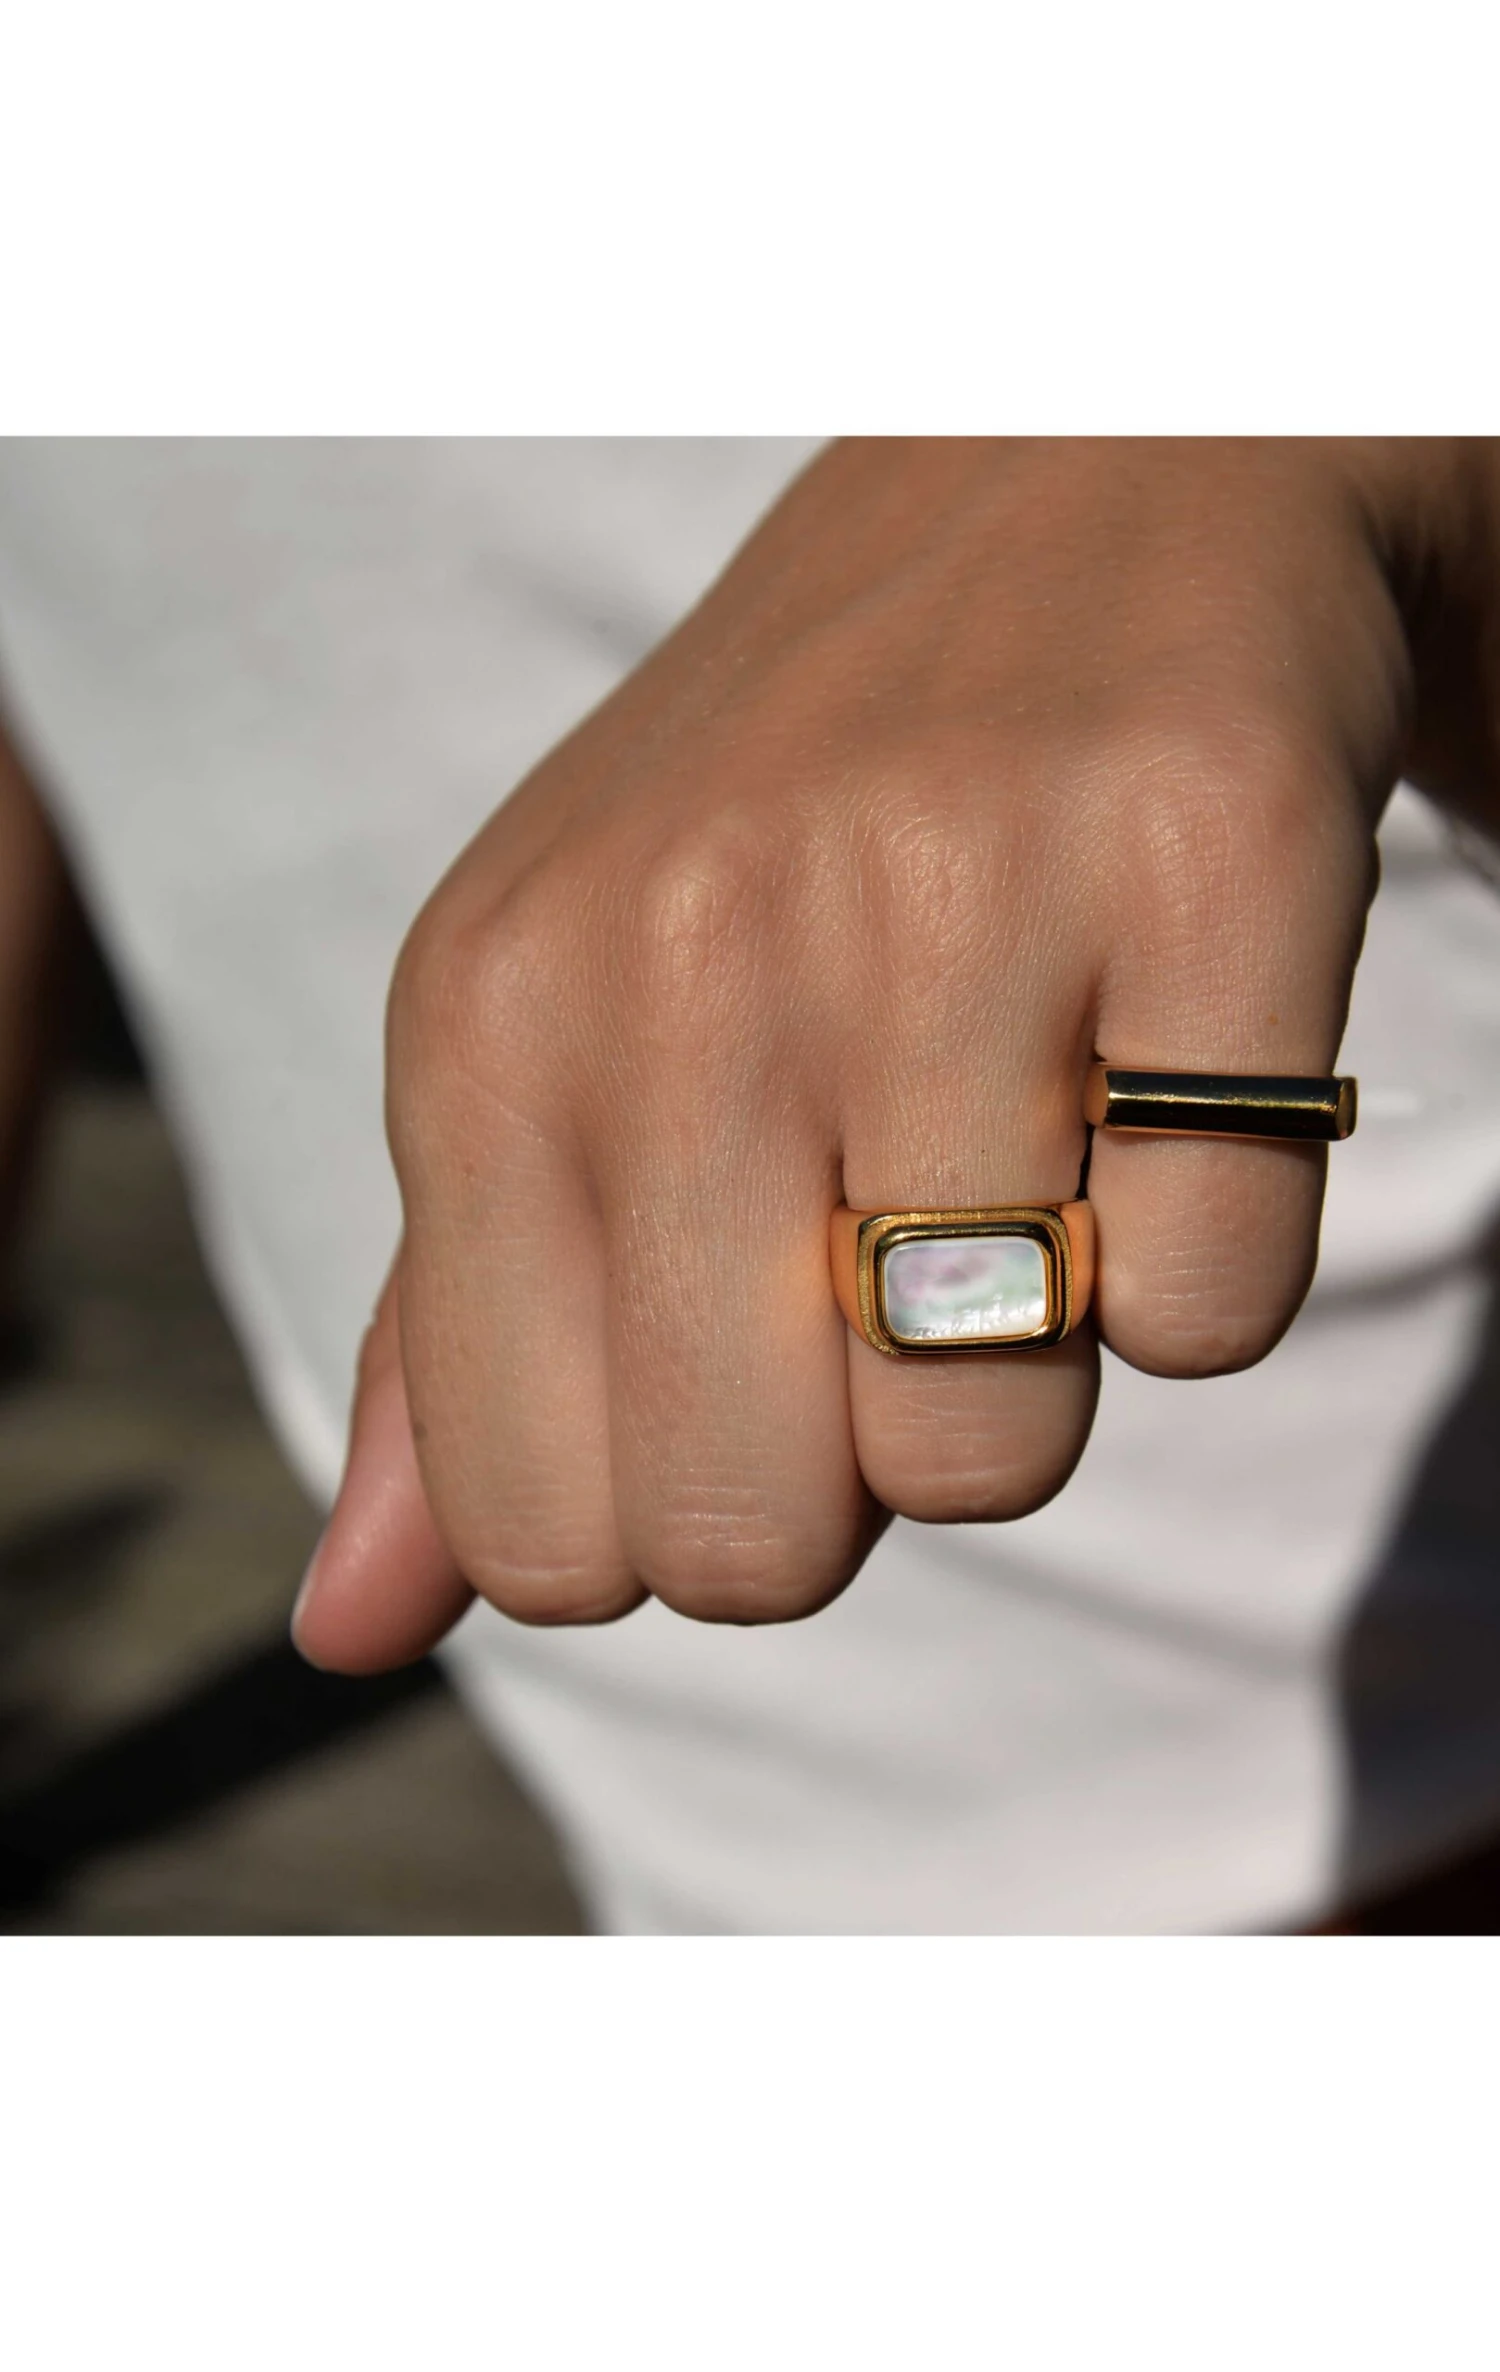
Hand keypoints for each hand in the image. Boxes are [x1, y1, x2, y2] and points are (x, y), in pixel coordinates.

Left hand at [293, 438, 1498, 1669]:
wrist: (1065, 476)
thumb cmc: (784, 826)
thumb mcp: (549, 1051)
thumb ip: (446, 1345)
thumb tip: (341, 1634)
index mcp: (488, 1026)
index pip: (544, 1546)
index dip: (679, 1512)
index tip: (752, 1354)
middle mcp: (684, 948)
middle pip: (759, 1541)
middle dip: (854, 1467)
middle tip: (905, 1256)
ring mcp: (945, 888)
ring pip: (992, 1446)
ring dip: (1041, 1360)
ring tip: (1036, 1133)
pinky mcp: (1205, 848)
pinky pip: (1216, 1306)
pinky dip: (1214, 1251)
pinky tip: (1166, 1065)